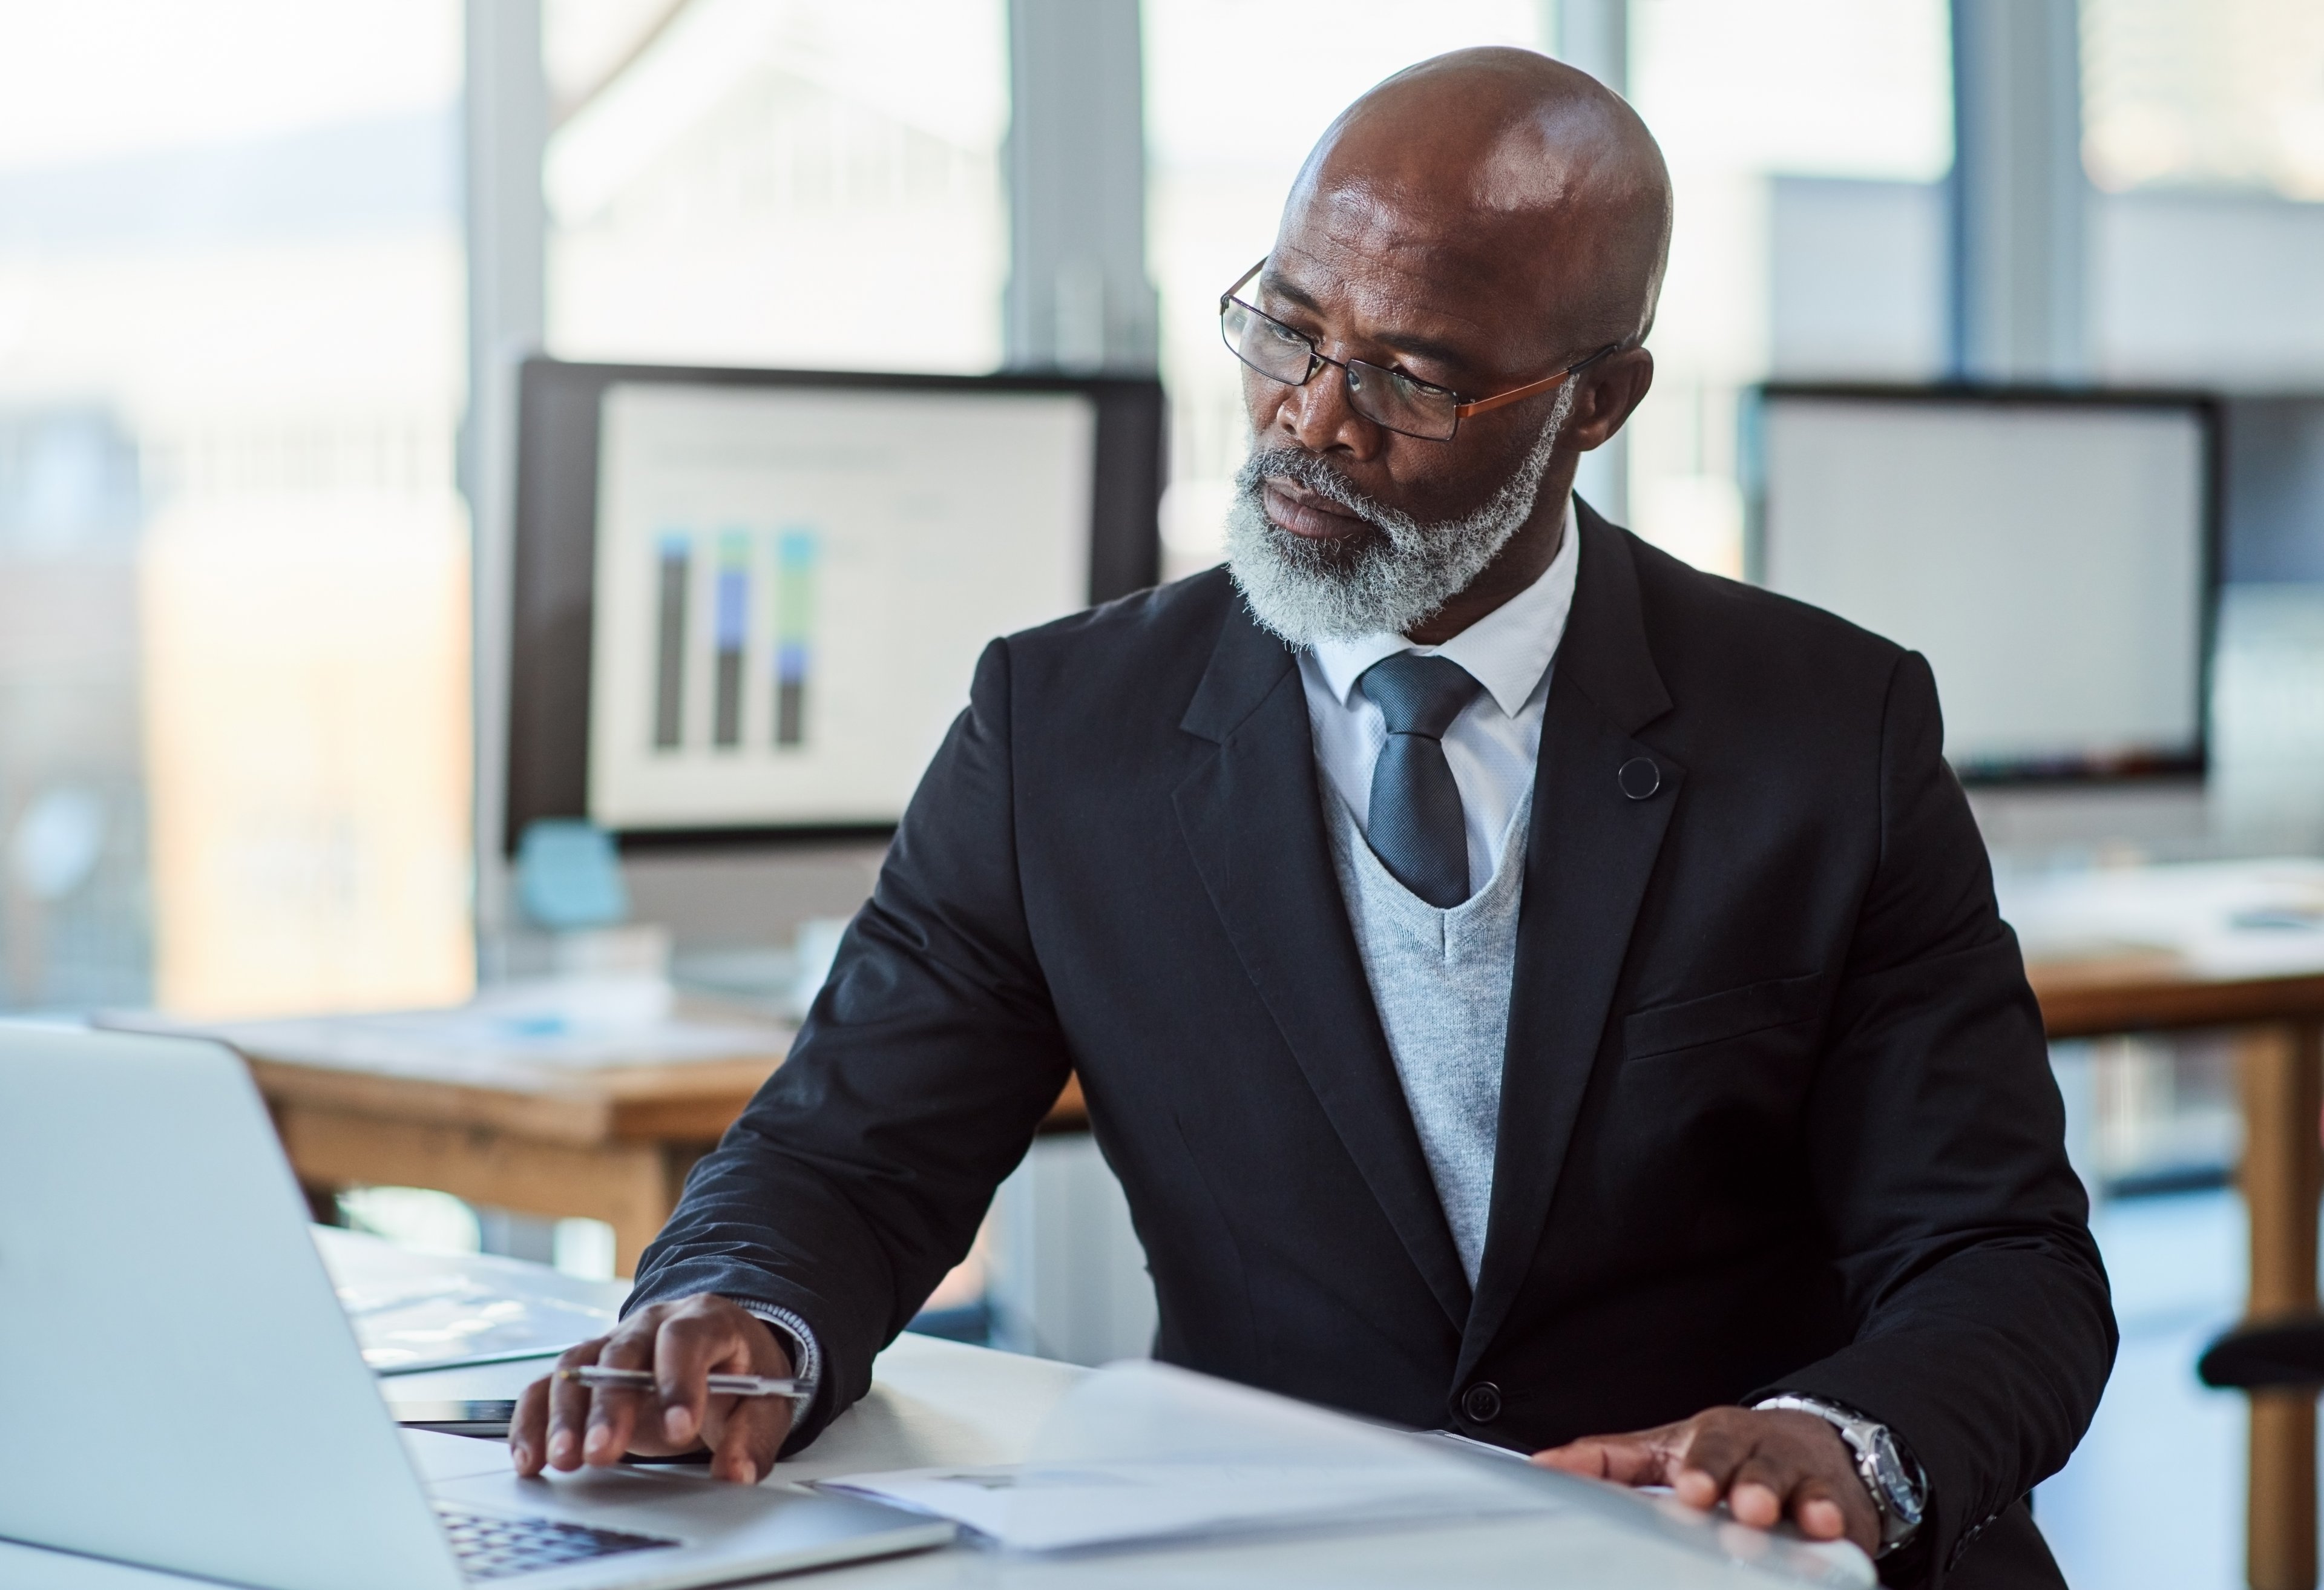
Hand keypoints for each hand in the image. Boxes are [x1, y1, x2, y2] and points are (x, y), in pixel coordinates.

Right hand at [510, 1295, 794, 1485]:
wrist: (723, 1353)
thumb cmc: (741, 1376)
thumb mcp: (766, 1404)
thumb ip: (752, 1439)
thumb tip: (735, 1474)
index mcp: (705, 1321)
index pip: (686, 1339)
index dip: (679, 1381)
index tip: (680, 1429)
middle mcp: (651, 1325)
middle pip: (621, 1353)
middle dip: (610, 1404)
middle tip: (603, 1451)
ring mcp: (612, 1344)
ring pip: (577, 1367)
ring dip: (564, 1416)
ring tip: (563, 1460)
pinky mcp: (585, 1372)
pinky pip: (547, 1388)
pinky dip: (534, 1421)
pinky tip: (530, 1458)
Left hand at [1532, 1406, 1878, 1554]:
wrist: (1813, 1444)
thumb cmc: (1724, 1454)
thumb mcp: (1666, 1450)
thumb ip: (1609, 1461)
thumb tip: (1543, 1467)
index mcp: (1715, 1439)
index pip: (1706, 1449)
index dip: (1701, 1469)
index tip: (1690, 1491)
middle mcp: (1762, 1454)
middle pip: (1755, 1465)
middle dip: (1749, 1484)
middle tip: (1744, 1505)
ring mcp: (1804, 1481)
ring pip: (1802, 1487)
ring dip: (1797, 1503)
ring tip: (1795, 1518)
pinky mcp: (1839, 1512)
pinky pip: (1840, 1518)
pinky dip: (1836, 1526)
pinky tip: (1831, 1532)